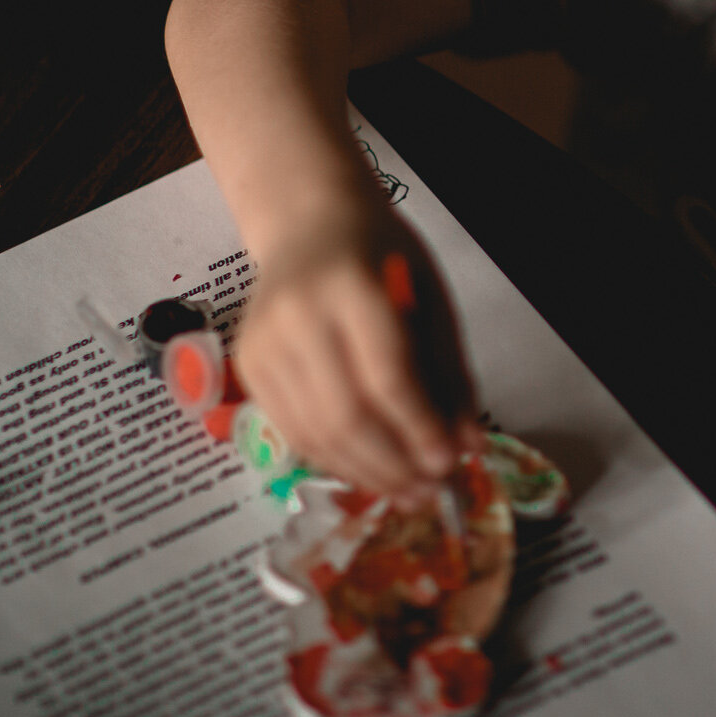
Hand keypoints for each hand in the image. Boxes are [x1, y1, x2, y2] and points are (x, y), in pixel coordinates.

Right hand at [233, 204, 478, 503]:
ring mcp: (263, 344)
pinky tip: (368, 471)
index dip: (419, 427)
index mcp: (352, 286)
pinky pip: (292, 431)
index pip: (386, 374)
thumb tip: (468, 446)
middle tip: (429, 491)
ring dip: (364, 474)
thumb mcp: (431, 300)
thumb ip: (450, 374)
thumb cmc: (383, 258)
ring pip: (314, 433)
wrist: (309, 224)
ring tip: (406, 492)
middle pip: (344, 413)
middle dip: (392, 464)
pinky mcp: (247, 367)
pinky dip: (333, 461)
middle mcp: (297, 316)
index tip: (450, 463)